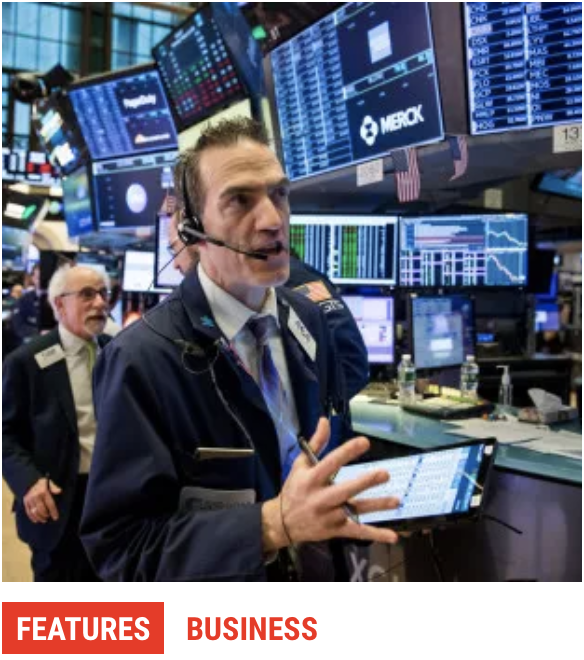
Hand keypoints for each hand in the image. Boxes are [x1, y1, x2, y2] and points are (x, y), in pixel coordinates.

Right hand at [23, 478, 61, 523]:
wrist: (29, 481)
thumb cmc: (42, 483)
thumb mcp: (49, 482)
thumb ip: (54, 487)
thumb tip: (59, 491)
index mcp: (43, 491)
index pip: (50, 504)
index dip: (53, 512)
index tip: (56, 517)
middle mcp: (36, 496)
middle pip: (42, 509)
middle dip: (46, 515)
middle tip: (49, 517)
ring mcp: (29, 499)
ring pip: (35, 512)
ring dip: (40, 517)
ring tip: (44, 520)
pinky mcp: (25, 502)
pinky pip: (28, 511)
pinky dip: (32, 517)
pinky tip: (36, 520)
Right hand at [262, 418, 399, 551]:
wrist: (282, 522)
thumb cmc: (294, 488)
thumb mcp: (300, 464)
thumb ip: (316, 443)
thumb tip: (325, 420)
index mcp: (311, 479)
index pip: (330, 463)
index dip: (347, 452)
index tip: (365, 442)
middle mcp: (320, 498)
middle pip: (345, 490)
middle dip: (365, 482)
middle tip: (384, 474)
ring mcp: (329, 516)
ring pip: (356, 511)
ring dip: (377, 506)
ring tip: (396, 501)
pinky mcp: (336, 530)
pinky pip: (358, 532)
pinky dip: (375, 535)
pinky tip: (392, 536)